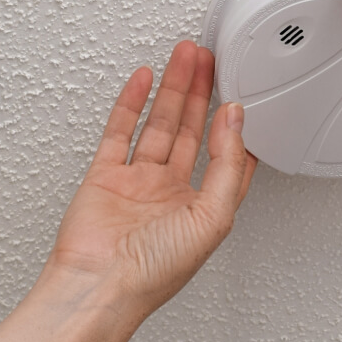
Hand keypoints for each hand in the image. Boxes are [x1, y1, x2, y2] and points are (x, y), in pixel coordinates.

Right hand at [51, 40, 257, 314]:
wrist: (99, 284)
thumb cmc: (152, 272)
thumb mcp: (212, 219)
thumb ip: (227, 166)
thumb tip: (235, 121)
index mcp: (200, 208)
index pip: (226, 159)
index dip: (235, 127)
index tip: (242, 95)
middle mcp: (169, 193)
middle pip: (191, 131)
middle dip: (202, 93)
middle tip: (210, 60)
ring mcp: (136, 182)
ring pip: (159, 123)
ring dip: (173, 89)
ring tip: (184, 56)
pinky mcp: (105, 175)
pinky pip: (120, 130)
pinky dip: (132, 103)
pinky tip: (144, 79)